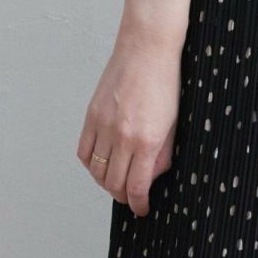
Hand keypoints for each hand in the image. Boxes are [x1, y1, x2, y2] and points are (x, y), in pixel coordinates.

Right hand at [77, 33, 181, 216]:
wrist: (147, 48)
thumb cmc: (166, 82)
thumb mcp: (173, 125)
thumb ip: (162, 154)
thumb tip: (151, 178)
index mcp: (146, 141)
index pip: (136, 187)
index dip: (138, 204)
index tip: (141, 209)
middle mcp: (122, 136)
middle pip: (113, 184)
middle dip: (123, 197)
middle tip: (130, 198)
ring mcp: (103, 126)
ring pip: (97, 171)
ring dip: (106, 183)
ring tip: (117, 183)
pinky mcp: (91, 115)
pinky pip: (84, 152)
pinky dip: (91, 165)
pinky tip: (102, 165)